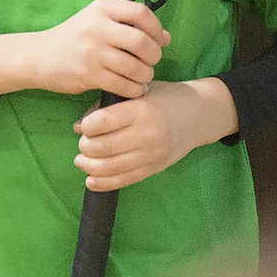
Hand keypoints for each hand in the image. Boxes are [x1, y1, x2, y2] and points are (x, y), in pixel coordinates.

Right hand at [0, 1, 169, 98]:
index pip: (141, 13)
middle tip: (150, 62)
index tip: (156, 40)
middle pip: (141, 41)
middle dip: (154, 55)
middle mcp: (96, 28)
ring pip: (135, 67)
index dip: (156, 28)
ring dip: (145, 75)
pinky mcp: (87, 74)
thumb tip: (165, 38)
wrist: (38, 56)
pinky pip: (123, 85)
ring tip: (141, 77)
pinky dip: (134, 89)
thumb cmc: (74, 39)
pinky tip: (132, 88)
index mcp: (100, 9)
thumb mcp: (97, 22)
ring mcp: (91, 52)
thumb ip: (130, 26)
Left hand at [75, 78, 236, 190]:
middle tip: (84, 144)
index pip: (101, 123)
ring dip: (89, 166)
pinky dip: (103, 183)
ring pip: (110, 167)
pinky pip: (125, 180)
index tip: (85, 126)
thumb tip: (78, 127)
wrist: (198, 115)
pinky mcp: (155, 168)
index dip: (86, 126)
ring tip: (82, 160)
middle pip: (102, 147)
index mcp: (141, 110)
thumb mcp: (135, 93)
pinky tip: (90, 180)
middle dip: (85, 147)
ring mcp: (153, 154)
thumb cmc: (161, 99)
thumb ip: (106, 107)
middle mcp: (148, 134)